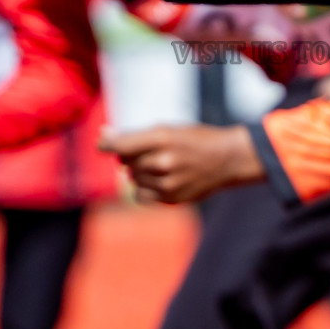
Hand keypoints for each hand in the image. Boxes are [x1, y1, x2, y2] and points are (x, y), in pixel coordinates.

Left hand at [99, 124, 263, 202]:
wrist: (227, 160)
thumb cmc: (194, 140)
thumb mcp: (169, 129)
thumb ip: (136, 136)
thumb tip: (102, 135)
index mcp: (162, 137)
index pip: (119, 145)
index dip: (106, 144)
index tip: (103, 144)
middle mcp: (163, 161)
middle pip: (125, 163)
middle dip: (131, 157)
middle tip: (150, 151)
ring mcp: (167, 183)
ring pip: (133, 180)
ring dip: (140, 173)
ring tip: (160, 166)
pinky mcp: (171, 200)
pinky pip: (141, 196)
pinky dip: (145, 188)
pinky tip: (160, 180)